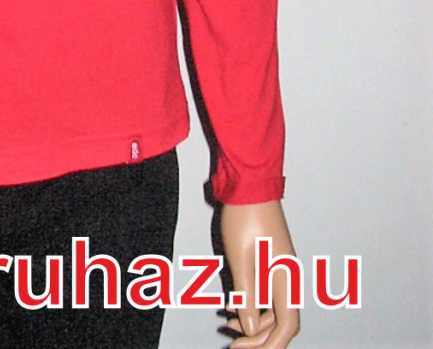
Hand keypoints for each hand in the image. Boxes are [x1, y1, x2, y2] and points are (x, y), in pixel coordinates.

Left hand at [220, 200, 299, 347]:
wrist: (249, 184)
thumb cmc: (244, 217)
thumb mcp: (241, 260)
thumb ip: (247, 296)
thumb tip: (251, 328)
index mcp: (285, 279)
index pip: (287, 326)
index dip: (268, 344)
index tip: (242, 348)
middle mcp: (288, 277)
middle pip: (281, 322)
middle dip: (259, 336)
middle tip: (232, 341)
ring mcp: (281, 268)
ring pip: (274, 308)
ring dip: (254, 320)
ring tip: (228, 322)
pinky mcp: (272, 261)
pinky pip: (268, 292)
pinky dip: (253, 303)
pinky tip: (233, 304)